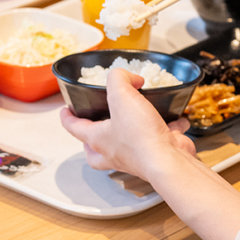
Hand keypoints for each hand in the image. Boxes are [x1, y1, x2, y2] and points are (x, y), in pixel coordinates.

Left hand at [59, 69, 194, 181]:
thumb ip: (118, 79)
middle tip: (95, 128)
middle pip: (95, 151)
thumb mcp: (121, 95)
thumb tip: (128, 77)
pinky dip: (168, 130)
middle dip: (92, 140)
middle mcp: (114, 152)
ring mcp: (135, 158)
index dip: (67, 117)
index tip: (64, 111)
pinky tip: (176, 120)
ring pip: (125, 149)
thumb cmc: (140, 136)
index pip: (74, 127)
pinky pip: (159, 141)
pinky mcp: (157, 156)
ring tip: (133, 121)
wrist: (169, 162)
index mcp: (98, 139)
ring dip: (127, 137)